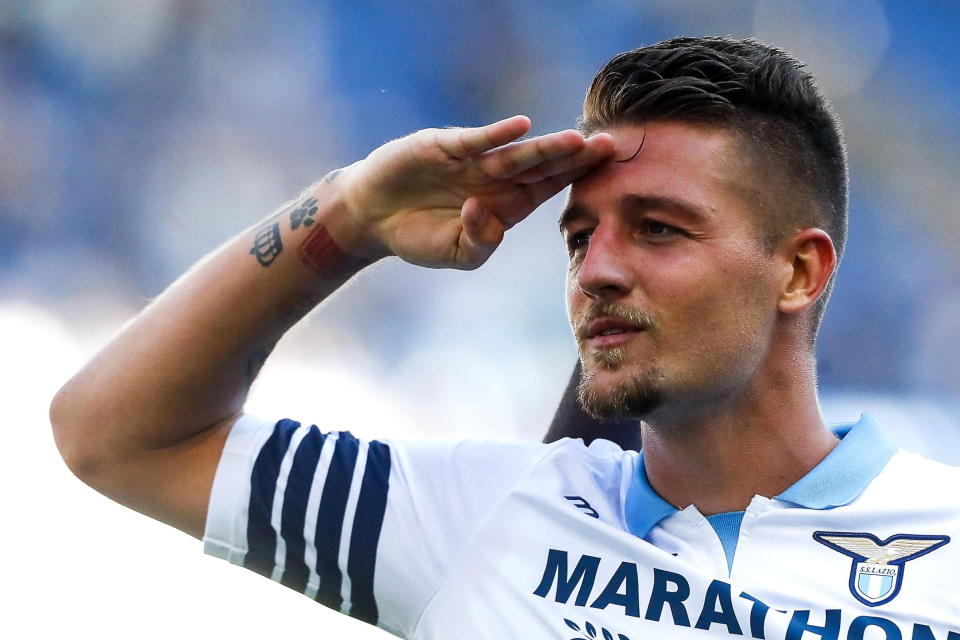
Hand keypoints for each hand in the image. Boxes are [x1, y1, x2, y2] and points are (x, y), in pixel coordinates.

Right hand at [336, 116, 614, 269]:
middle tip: (611, 146)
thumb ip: (480, 243)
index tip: (611, 172)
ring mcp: (472, 161)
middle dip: (575, 157)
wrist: (374, 216)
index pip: (549, 188)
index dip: (577, 179)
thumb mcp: (456, 254)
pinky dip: (495, 135)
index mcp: (506, 204)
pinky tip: (520, 126)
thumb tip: (488, 215)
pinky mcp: (445, 146)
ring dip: (545, 147)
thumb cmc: (419, 236)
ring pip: (515, 154)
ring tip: (576, 140)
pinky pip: (474, 141)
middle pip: (542, 166)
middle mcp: (496, 178)